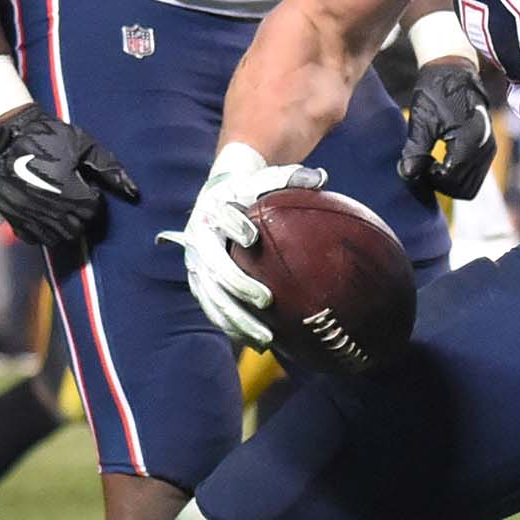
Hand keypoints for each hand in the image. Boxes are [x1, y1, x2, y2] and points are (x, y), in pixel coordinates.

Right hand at [0, 104, 139, 248]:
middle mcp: (49, 209)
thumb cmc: (49, 136)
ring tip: (60, 207)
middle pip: (76, 228)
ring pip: (56, 238)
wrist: (8, 134)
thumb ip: (109, 168)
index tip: (85, 186)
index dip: (92, 198)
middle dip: (80, 215)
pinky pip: (34, 238)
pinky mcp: (13, 218)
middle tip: (74, 197)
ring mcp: (29, 215)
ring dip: (62, 226)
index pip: (91, 211)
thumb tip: (133, 192)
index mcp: (69, 191)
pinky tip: (43, 214)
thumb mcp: (83, 145)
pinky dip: (41, 231)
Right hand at [157, 142, 323, 346]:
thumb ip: (291, 177)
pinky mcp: (199, 283)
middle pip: (214, 267)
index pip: (221, 218)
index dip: (233, 226)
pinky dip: (233, 327)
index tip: (251, 237)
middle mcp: (200, 239)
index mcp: (214, 210)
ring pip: (212, 296)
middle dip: (238, 285)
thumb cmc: (250, 190)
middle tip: (266, 300)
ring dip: (237, 319)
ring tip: (265, 338)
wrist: (217, 197)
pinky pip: (214, 309)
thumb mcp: (266, 179)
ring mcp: (196, 265)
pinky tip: (258, 343)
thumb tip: (322, 177)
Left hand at [399, 57, 496, 198]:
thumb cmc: (435, 91)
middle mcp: (485, 148)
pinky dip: (457, 175)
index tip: (415, 165)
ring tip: (430, 163)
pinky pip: (475, 176)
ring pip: (471, 186)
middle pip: (463, 190)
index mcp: (471, 141)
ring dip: (449, 182)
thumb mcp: (422, 120)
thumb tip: (408, 175)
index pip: (452, 181)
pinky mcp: (488, 148)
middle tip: (421, 167)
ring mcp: (490, 149)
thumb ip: (415, 150)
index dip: (430, 180)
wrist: (454, 70)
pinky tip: (441, 159)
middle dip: (440, 184)